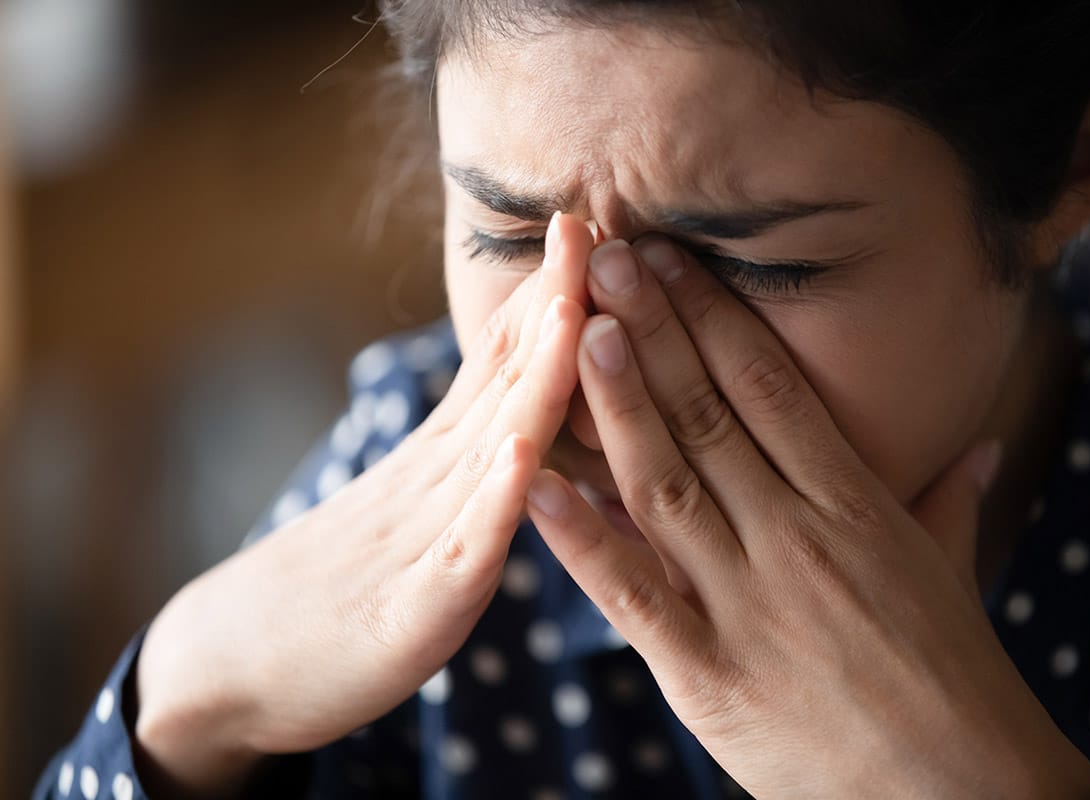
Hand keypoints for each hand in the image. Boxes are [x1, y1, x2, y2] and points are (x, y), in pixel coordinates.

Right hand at [133, 214, 596, 797]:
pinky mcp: (417, 607)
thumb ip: (470, 454)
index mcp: (445, 459)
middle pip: (503, 382)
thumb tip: (528, 409)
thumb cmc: (342, 586)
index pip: (503, 363)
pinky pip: (463, 548)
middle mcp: (435, 480)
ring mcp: (425, 538)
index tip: (597, 227)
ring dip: (535, 377)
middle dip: (553, 304)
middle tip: (591, 223)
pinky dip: (495, 500)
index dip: (552, 296)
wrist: (237, 662)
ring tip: (570, 310)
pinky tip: (520, 454)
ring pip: (492, 446)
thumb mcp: (416, 507)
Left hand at [524, 236, 1089, 799]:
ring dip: (619, 405)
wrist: (957, 792)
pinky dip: (581, 538)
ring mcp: (748, 605)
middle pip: (710, 416)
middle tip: (608, 260)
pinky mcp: (707, 674)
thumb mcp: (953, 573)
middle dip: (654, 332)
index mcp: (854, 506)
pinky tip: (537, 483)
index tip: (672, 261)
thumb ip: (950, 498)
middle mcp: (797, 539)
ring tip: (578, 331)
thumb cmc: (953, 677)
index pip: (771, 390)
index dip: (714, 319)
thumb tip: (986, 443)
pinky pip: (633, 594)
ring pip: (668, 485)